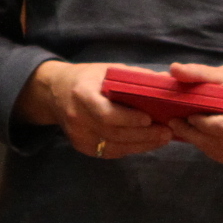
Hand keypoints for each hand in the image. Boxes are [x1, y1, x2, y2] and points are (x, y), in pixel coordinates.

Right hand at [13, 61, 168, 160]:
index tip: (149, 118)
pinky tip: (147, 143)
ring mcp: (78, 136)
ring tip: (163, 138)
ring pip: (114, 147)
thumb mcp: (106, 70)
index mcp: (82, 94)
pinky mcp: (82, 147)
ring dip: (142, 144)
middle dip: (143, 135)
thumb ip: (133, 77)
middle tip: (167, 132)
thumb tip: (164, 81)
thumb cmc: (87, 78)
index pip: (106, 113)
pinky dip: (131, 149)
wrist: (55, 92)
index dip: (129, 118)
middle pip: (113, 132)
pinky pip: (110, 152)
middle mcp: (77, 117)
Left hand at [162, 61, 222, 164]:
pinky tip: (203, 137)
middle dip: (195, 135)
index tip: (189, 114)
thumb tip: (173, 69)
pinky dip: (211, 149)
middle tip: (177, 123)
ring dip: (200, 143)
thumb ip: (199, 73)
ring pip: (222, 152)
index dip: (203, 125)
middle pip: (221, 142)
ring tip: (187, 129)